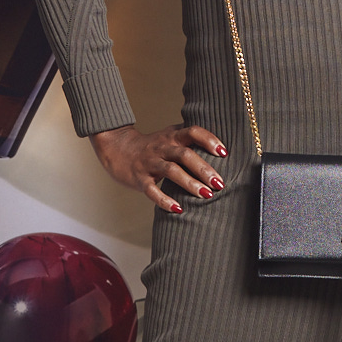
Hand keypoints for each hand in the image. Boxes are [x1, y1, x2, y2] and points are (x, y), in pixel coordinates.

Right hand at [89, 124, 227, 214]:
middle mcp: (162, 148)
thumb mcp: (170, 137)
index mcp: (172, 136)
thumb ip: (191, 141)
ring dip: (190, 183)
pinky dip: (165, 200)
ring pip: (171, 171)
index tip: (224, 152)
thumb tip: (223, 153)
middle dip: (203, 169)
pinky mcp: (139, 179)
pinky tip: (179, 209)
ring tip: (206, 195)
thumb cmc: (152, 146)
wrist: (117, 148)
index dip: (209, 140)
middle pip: (184, 155)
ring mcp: (150, 163)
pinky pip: (152, 190)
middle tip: (220, 183)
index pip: (193, 132)